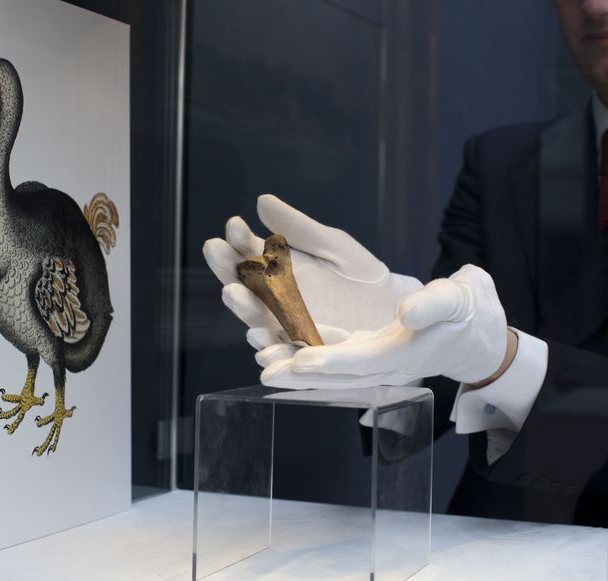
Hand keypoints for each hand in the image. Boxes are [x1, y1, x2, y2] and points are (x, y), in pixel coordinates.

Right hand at [203, 194, 421, 335]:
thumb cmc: (359, 275)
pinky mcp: (303, 352)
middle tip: (215, 250)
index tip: (233, 223)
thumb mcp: (332, 245)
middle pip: (242, 284)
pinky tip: (257, 337)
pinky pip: (282, 353)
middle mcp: (273, 298)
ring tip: (232, 291)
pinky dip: (269, 349)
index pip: (247, 252)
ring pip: (255, 318)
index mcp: (276, 269)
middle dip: (227, 267)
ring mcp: (285, 326)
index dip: (238, 238)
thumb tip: (261, 200)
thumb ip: (298, 228)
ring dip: (242, 306)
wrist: (391, 310)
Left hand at [260, 264, 510, 388]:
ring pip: (333, 372)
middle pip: (339, 375)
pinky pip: (337, 360)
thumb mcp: (459, 297)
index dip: (331, 361)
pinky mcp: (372, 354)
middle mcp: (387, 364)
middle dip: (302, 377)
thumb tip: (406, 310)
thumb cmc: (471, 310)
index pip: (362, 361)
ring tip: (264, 368)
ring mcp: (378, 362)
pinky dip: (312, 358)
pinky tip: (284, 350)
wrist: (480, 335)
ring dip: (299, 373)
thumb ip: (434, 303)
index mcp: (406, 352)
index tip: (300, 360)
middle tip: (265, 373)